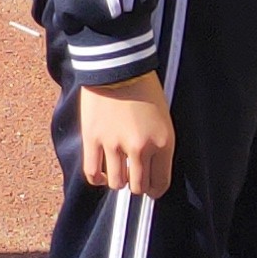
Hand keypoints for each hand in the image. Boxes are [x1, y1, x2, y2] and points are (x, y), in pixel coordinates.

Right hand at [79, 73, 177, 196]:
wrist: (117, 67)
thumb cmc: (144, 89)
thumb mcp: (163, 118)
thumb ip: (158, 144)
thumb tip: (149, 167)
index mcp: (162, 143)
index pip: (161, 182)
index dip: (155, 190)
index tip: (151, 189)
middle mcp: (140, 148)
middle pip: (138, 186)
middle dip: (137, 186)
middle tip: (133, 179)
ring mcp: (115, 146)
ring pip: (117, 183)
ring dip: (118, 182)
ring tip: (117, 174)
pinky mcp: (93, 140)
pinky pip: (93, 172)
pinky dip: (97, 179)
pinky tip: (100, 175)